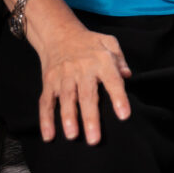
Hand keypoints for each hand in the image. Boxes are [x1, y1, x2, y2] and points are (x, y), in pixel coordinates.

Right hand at [35, 20, 132, 143]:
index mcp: (100, 60)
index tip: (124, 115)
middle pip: (86, 95)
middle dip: (90, 117)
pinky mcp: (49, 82)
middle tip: (94, 139)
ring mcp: (63, 76)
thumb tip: (128, 76)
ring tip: (72, 136)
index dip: (118, 97)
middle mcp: (82, 68)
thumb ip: (120, 60)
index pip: (112, 80)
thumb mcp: (109, 43)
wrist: (59, 33)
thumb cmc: (89, 42)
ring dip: (68, 118)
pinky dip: (45, 119)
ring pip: (66, 99)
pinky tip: (49, 135)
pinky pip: (46, 101)